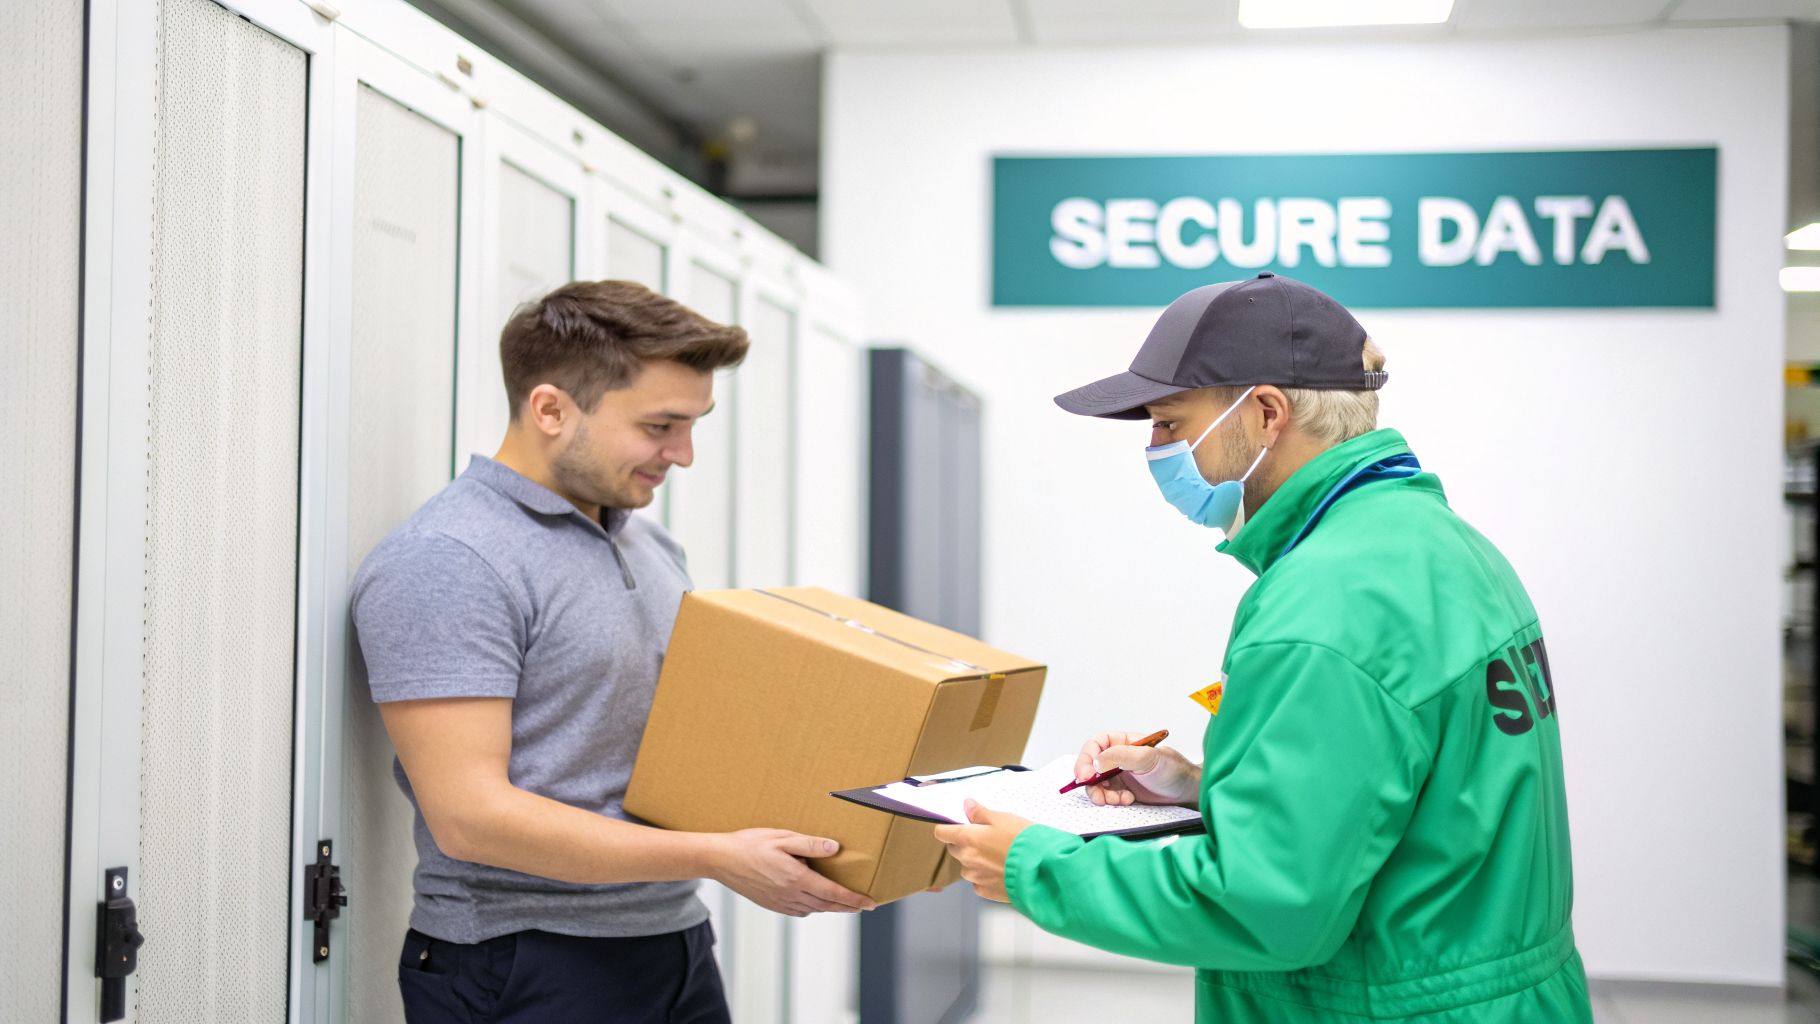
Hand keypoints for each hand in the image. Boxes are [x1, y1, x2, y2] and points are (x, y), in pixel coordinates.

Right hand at [707, 829, 877, 916]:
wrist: (719, 859)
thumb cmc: (749, 844)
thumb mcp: (782, 838)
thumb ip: (810, 845)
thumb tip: (834, 849)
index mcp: (796, 878)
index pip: (833, 893)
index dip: (854, 899)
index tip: (870, 903)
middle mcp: (790, 895)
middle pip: (826, 905)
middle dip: (848, 906)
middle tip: (864, 906)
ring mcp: (779, 902)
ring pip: (813, 909)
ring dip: (830, 908)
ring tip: (843, 904)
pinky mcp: (770, 904)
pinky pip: (798, 911)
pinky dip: (812, 908)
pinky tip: (814, 903)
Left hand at [932, 800, 1033, 902]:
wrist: (1042, 870)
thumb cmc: (1024, 842)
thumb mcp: (1004, 818)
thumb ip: (981, 813)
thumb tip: (968, 806)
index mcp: (968, 839)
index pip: (942, 833)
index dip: (948, 828)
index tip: (956, 826)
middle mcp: (968, 859)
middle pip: (954, 849)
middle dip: (964, 843)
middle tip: (984, 838)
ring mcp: (976, 877)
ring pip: (967, 867)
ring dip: (975, 861)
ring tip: (997, 855)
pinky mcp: (987, 891)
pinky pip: (978, 882)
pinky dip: (985, 876)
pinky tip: (1001, 870)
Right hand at [1075, 731, 1199, 806]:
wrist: (1187, 793)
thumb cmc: (1174, 770)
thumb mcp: (1149, 758)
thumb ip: (1121, 756)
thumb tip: (1095, 762)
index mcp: (1124, 742)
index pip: (1097, 744)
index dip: (1086, 757)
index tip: (1085, 774)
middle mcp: (1119, 758)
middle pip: (1091, 765)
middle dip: (1090, 781)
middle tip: (1096, 794)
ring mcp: (1119, 776)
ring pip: (1097, 784)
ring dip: (1102, 794)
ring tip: (1118, 800)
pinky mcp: (1122, 792)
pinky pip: (1107, 796)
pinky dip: (1112, 801)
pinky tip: (1128, 800)